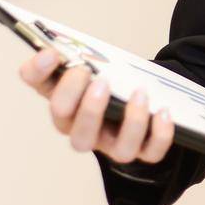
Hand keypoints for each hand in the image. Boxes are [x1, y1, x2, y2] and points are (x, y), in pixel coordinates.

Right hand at [17, 47, 174, 163]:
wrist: (137, 88)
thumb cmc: (106, 79)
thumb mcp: (85, 63)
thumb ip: (67, 55)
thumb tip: (52, 52)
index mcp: (65, 109)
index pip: (45, 94)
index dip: (41, 76)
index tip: (53, 54)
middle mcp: (87, 133)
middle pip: (80, 138)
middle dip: (89, 111)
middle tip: (100, 82)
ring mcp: (115, 144)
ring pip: (120, 150)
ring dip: (132, 122)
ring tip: (139, 93)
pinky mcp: (144, 148)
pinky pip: (152, 152)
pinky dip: (160, 135)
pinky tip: (163, 111)